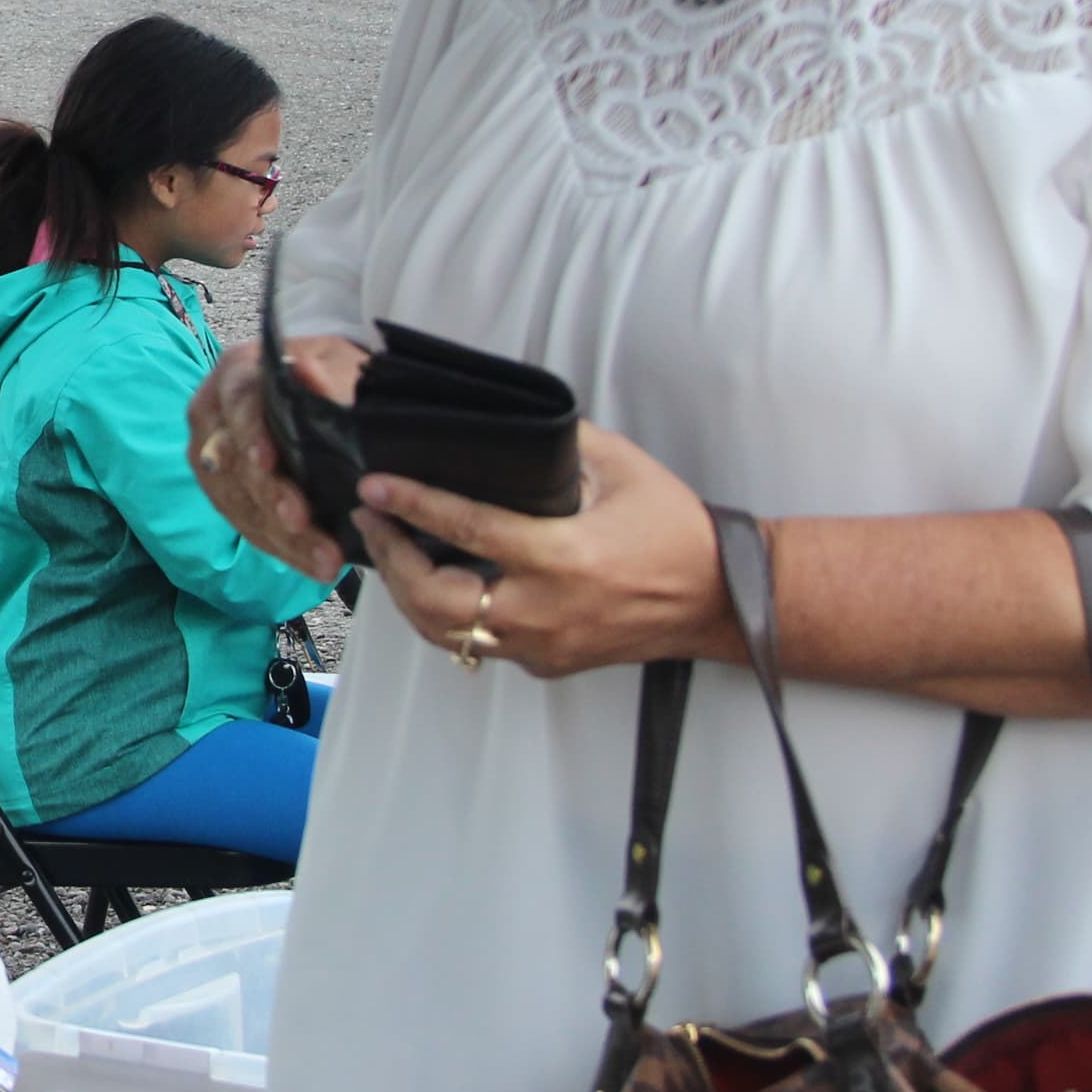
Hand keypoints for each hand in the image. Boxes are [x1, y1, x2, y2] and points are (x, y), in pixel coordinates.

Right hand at [186, 334, 368, 580]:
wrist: (334, 393)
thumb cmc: (335, 374)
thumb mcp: (343, 366)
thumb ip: (330, 377)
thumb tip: (306, 373)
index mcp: (237, 372)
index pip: (237, 402)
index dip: (250, 434)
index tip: (268, 462)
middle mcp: (215, 414)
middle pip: (231, 460)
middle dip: (268, 496)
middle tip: (302, 522)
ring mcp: (215, 456)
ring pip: (236, 501)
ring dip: (280, 534)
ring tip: (324, 557)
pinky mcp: (227, 491)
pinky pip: (246, 523)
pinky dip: (281, 547)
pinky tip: (313, 562)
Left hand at [353, 423, 737, 678]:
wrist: (719, 599)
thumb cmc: (675, 531)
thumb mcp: (623, 468)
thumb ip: (561, 444)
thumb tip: (502, 427)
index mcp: (563, 557)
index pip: (467, 528)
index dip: (413, 505)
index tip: (375, 486)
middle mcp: (545, 610)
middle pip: (436, 599)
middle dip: (392, 560)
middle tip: (372, 520)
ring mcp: (544, 646)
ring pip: (446, 633)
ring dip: (407, 593)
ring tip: (390, 550)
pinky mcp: (547, 664)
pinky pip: (477, 645)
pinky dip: (443, 617)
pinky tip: (429, 583)